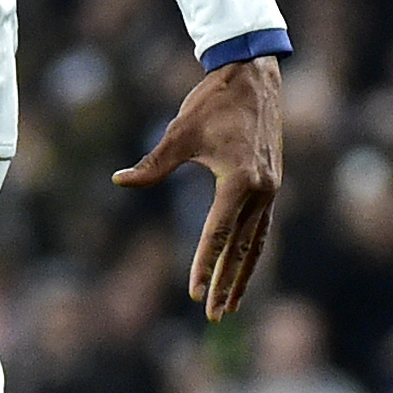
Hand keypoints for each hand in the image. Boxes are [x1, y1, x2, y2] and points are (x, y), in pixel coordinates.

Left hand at [112, 55, 282, 320]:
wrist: (253, 77)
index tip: (194, 293)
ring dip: (243, 274)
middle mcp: (261, 192)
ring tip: (231, 303)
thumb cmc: (212, 103)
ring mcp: (271, 190)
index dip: (204, 265)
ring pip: (256, 244)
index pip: (218, 234)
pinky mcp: (272, 185)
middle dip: (225, 282)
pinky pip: (262, 228)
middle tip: (213, 314)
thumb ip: (153, 165)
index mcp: (239, 181)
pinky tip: (243, 266)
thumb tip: (120, 180)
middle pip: (241, 249)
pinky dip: (252, 251)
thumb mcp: (179, 133)